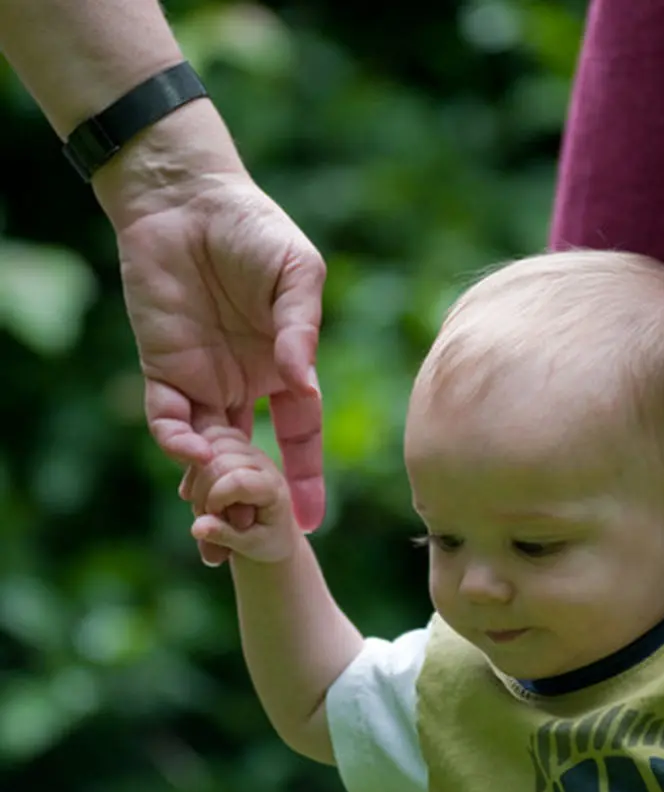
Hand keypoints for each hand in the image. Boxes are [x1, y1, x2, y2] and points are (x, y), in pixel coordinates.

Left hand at [91, 101, 326, 552]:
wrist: (187, 200)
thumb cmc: (254, 228)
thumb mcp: (297, 273)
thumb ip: (301, 326)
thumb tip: (303, 380)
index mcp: (286, 368)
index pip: (300, 434)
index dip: (305, 477)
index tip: (310, 521)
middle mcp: (247, 383)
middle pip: (251, 454)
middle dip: (252, 495)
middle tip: (255, 528)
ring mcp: (203, 379)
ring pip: (207, 447)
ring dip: (210, 479)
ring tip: (217, 510)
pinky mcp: (161, 366)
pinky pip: (167, 415)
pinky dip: (176, 438)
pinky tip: (189, 448)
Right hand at [187, 426, 299, 563]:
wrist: (273, 533)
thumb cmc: (265, 542)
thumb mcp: (248, 547)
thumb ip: (223, 536)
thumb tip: (197, 528)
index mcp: (273, 487)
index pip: (237, 480)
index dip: (215, 500)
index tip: (214, 519)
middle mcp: (263, 464)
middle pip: (219, 461)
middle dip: (202, 489)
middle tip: (206, 514)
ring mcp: (249, 451)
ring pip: (211, 444)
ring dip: (197, 474)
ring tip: (202, 501)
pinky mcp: (236, 445)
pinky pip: (208, 438)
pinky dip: (195, 462)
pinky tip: (195, 486)